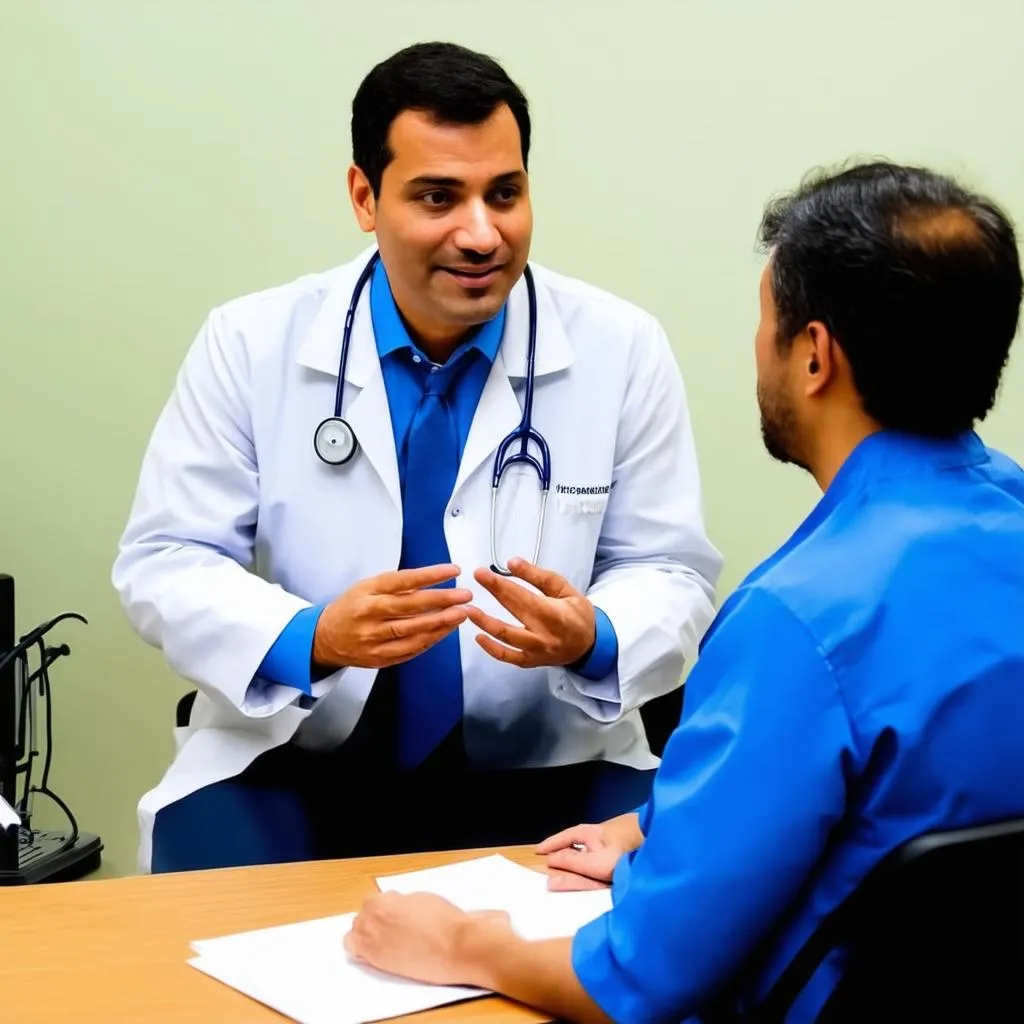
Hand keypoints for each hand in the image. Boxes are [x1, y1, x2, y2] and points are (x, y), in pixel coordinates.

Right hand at [312, 564, 470, 671]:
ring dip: (441, 623)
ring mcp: (374, 640)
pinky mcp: (380, 658)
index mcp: (366, 593)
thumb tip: (431, 581)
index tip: (453, 570)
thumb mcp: (367, 587)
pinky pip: (411, 649)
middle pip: (410, 607)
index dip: (430, 575)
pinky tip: (446, 630)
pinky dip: (431, 640)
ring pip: (413, 632)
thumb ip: (396, 585)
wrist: (324, 639)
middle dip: (442, 601)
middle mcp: (369, 616)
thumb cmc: (351, 607)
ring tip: (462, 614)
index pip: (402, 581)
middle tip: (464, 596)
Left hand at [344, 891, 511, 985]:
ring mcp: (372, 946)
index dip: (384, 907)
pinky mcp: (378, 965)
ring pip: (355, 938)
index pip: (370, 903)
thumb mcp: (419, 898)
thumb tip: (395, 908)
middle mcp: (370, 923)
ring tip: (386, 941)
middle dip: (373, 921)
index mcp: (380, 903)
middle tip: (392, 926)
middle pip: (360, 920)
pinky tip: (384, 953)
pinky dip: (366, 954)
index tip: (394, 912)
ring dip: (366, 936)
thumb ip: (399, 903)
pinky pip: (361, 956)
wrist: (454, 946)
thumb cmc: (443, 921)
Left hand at [467, 558, 595, 668]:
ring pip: (506, 637)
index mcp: (555, 614)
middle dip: (493, 593)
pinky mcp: (530, 661)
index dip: (501, 584)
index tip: (482, 573)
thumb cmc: (578, 615)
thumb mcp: (564, 589)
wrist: (589, 645)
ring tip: (467, 610)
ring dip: (484, 623)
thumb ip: (538, 576)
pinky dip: (492, 648)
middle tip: (476, 579)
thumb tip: (512, 562)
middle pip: (514, 611)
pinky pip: (508, 657)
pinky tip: (478, 636)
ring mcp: (536, 650)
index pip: (523, 596)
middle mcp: (544, 634)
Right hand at [536, 813, 642, 890]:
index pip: (563, 837)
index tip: (539, 851)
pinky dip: (594, 851)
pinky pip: (602, 845)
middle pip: (576, 837)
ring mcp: (612, 833)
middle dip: (564, 845)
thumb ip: (572, 863)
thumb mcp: (593, 863)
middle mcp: (598, 830)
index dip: (551, 845)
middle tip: (553, 853)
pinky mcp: (624, 839)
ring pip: (590, 841)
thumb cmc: (623, 852)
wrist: (654, 839)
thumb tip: (551, 860)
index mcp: (587, 832)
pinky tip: (601, 856)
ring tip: (573, 856)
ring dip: (580, 848)